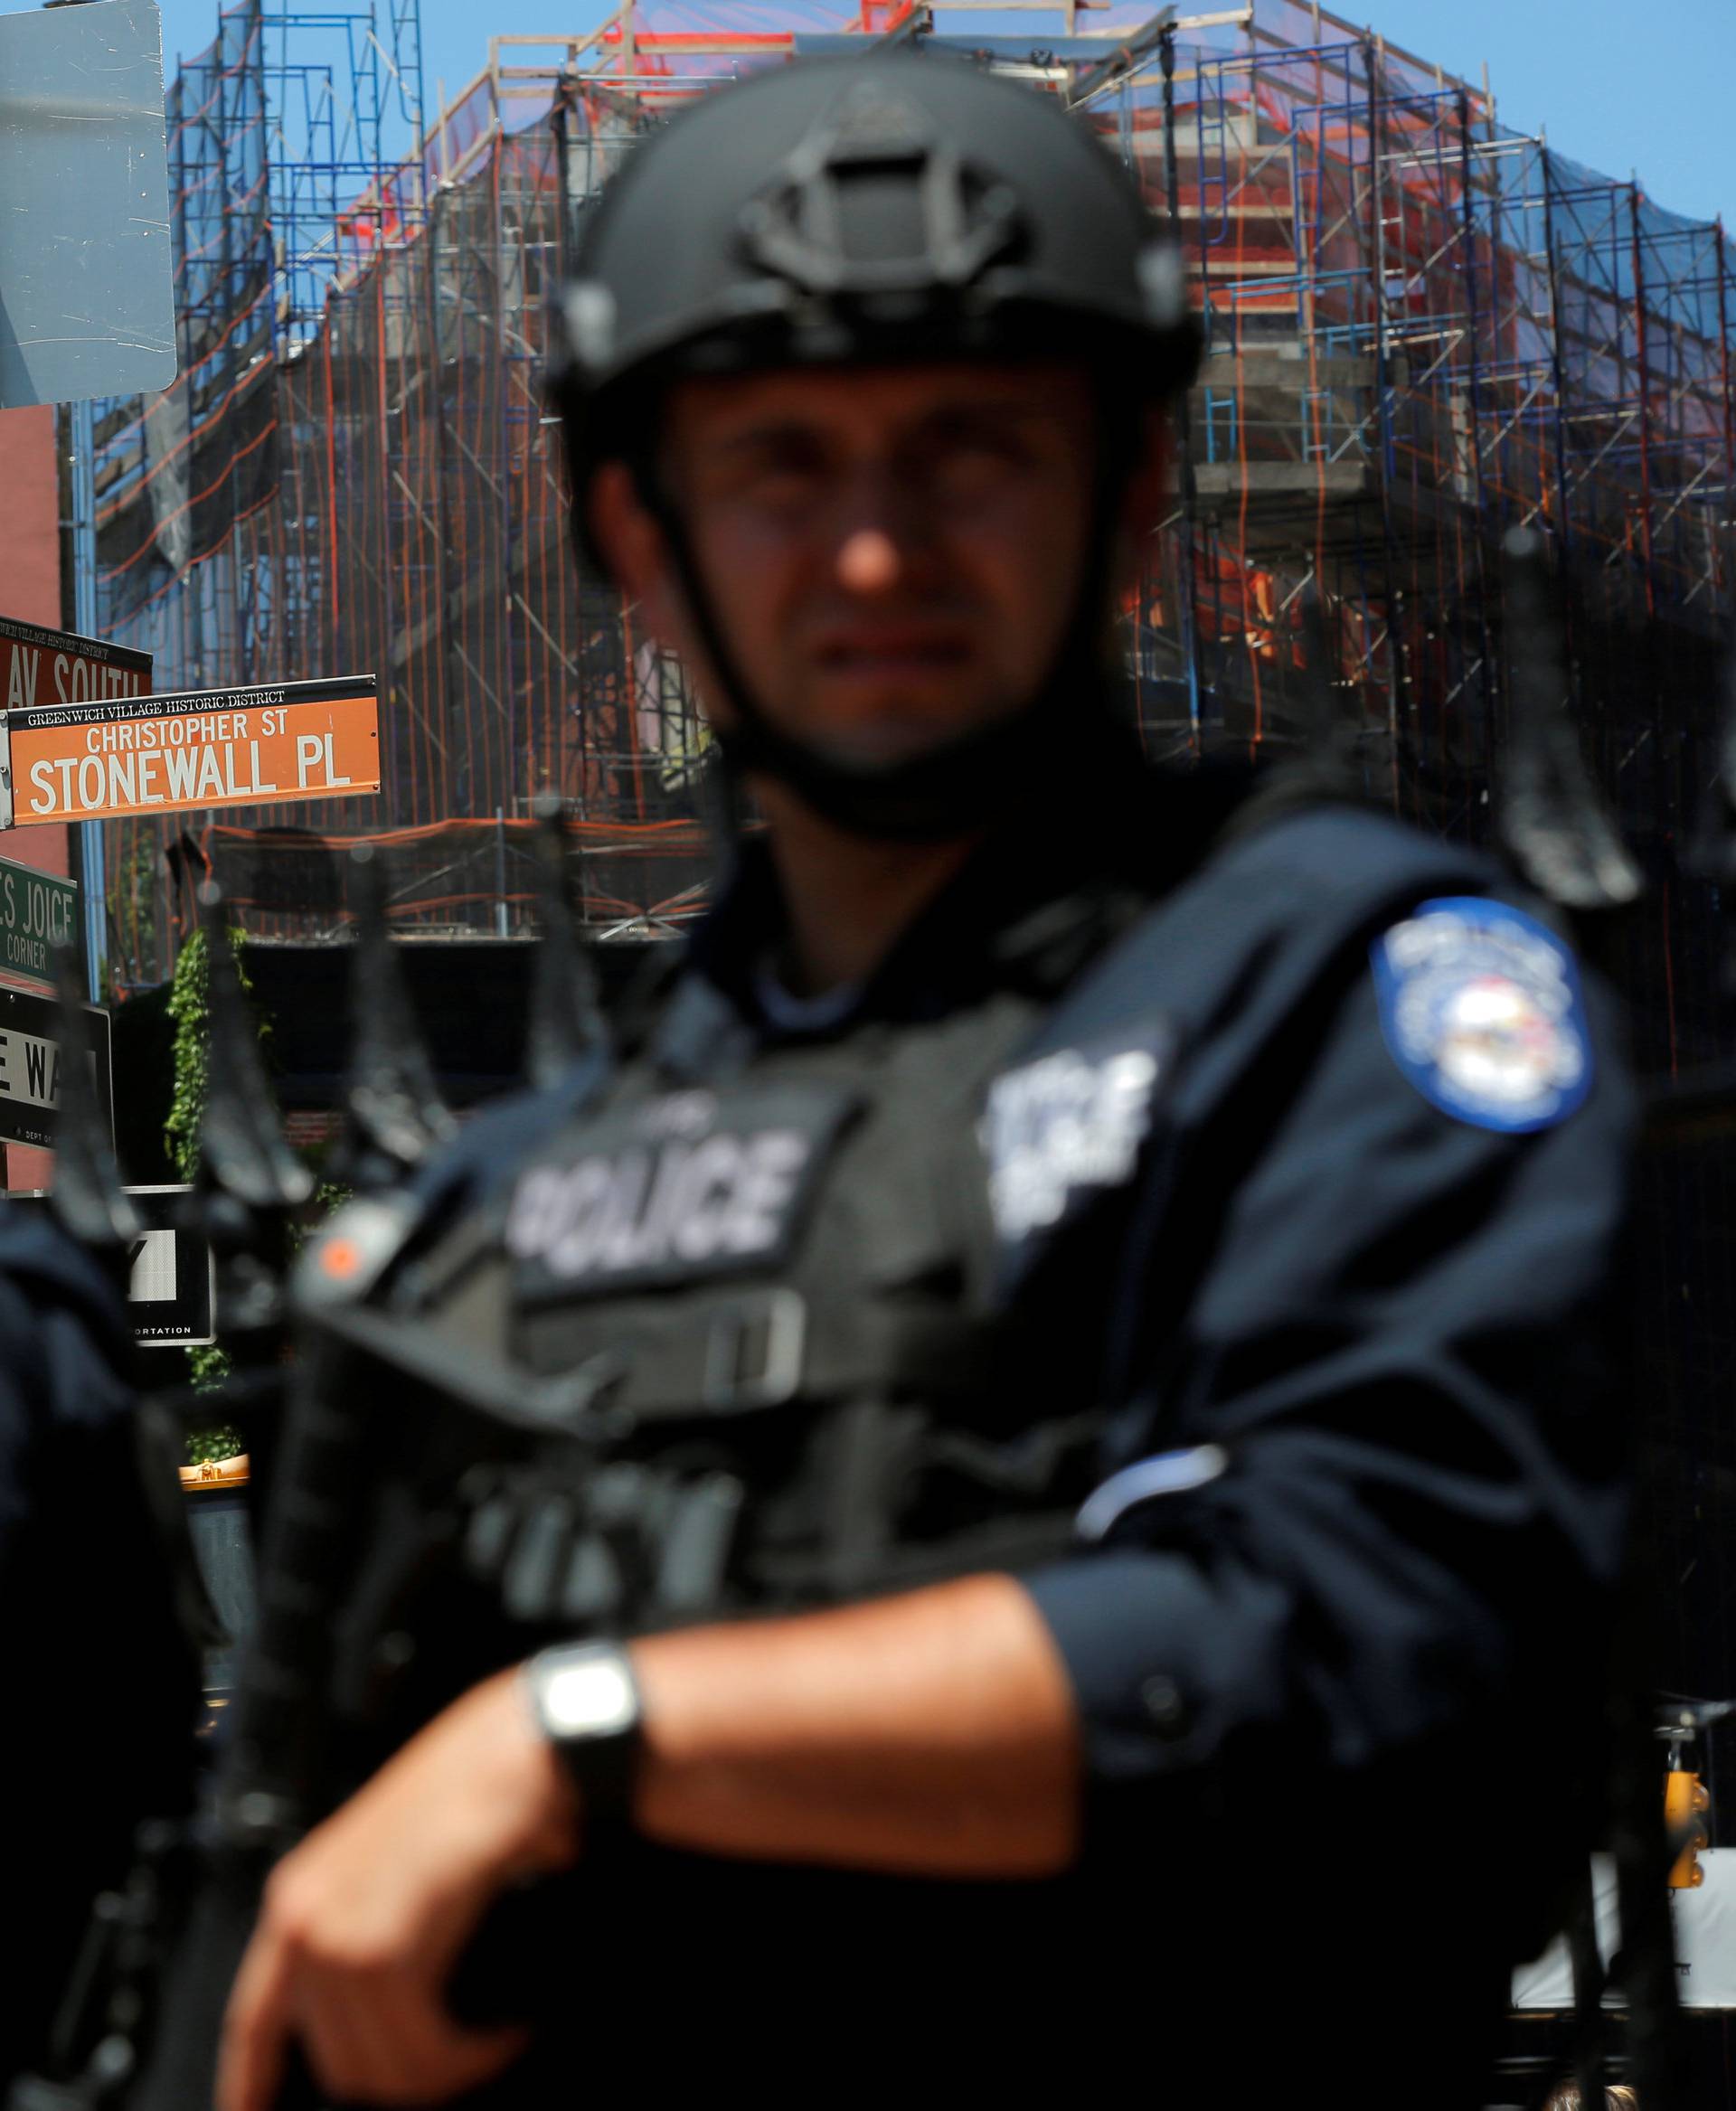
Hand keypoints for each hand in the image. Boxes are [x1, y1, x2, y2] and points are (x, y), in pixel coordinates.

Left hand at [218, 1668, 580, 2110]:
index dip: (251, 2082)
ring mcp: (337, 1935)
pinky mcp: (383, 1952)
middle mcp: (304, 1919)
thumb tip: (394, 2014)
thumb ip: (376, 1926)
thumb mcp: (401, 1859)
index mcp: (300, 1896)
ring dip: (453, 2068)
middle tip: (472, 2053)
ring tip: (498, 2037)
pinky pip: (425, 2051)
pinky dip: (472, 2055)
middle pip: (339, 2066)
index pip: (254, 2022)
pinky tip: (505, 2030)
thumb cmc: (478, 1788)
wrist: (516, 1750)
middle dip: (413, 2076)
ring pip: (386, 2071)